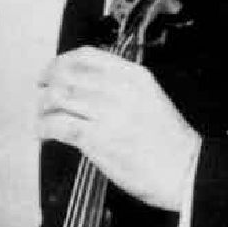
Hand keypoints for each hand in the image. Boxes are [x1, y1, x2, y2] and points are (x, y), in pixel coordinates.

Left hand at [36, 47, 202, 215]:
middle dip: (47, 83)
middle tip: (41, 94)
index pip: (86, 55)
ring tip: (42, 117)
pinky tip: (44, 133)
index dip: (60, 62)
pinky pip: (57, 124)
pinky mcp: (96, 138)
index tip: (52, 72)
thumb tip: (83, 87)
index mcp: (133, 76)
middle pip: (65, 73)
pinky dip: (43, 127)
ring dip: (42, 107)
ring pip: (57, 97)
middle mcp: (118, 89)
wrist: (186, 171)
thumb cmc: (169, 142)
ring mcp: (107, 113)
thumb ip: (119, 88)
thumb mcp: (149, 99)